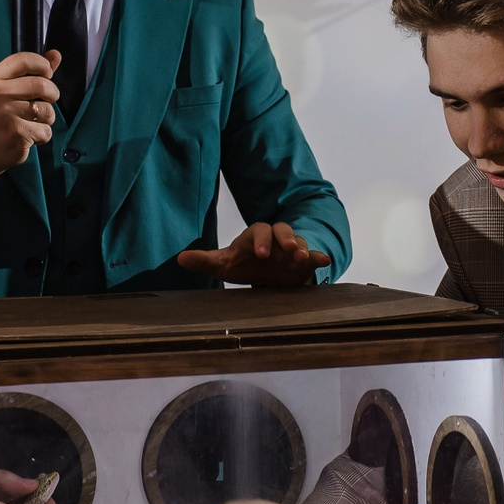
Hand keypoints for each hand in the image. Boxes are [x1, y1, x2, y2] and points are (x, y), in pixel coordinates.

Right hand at [0, 51, 62, 206]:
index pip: (24, 60)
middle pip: (42, 85)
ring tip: (32, 123)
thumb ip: (32, 72)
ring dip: (47, 119)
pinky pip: (46, 130)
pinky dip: (42, 136)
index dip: (43, 65)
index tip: (47, 75)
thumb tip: (56, 54)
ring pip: (47, 110)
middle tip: (45, 104)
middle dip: (52, 95)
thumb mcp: (7, 91)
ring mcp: (5, 113)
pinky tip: (28, 137)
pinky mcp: (16, 132)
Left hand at [174, 222, 330, 286]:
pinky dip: (318, 257)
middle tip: (286, 248)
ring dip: (301, 248)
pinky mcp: (303, 262)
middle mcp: (275, 239)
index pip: (257, 231)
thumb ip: (205, 261)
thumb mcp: (224, 264)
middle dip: (284, 237)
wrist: (267, 274)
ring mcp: (291, 249)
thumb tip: (179, 259)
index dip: (259, 240)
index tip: (259, 253)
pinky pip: (312, 256)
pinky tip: (324, 260)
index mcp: (255, 237)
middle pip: (281, 230)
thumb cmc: (244, 264)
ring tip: (301, 257)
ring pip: (298, 242)